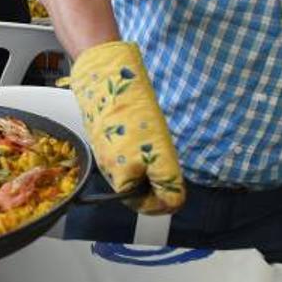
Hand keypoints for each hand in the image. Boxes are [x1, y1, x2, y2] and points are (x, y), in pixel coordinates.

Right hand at [68, 40, 185, 214]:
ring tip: (161, 148)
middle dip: (158, 182)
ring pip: (133, 169)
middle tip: (172, 167)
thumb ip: (166, 179)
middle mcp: (110, 168)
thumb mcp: (158, 150)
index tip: (179, 190)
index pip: (143, 205)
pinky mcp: (105, 135)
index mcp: (119, 176)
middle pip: (138, 188)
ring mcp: (106, 151)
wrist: (103, 76)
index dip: (164, 202)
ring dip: (150, 165)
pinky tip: (148, 134)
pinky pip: (126, 152)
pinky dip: (141, 149)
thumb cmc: (130, 112)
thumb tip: (174, 201)